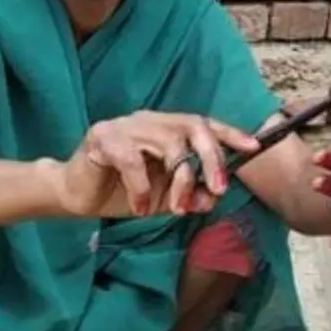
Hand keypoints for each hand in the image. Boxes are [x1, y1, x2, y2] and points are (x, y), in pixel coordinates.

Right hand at [48, 111, 259, 218]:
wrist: (77, 196)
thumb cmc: (123, 192)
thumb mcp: (164, 199)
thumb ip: (190, 196)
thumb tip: (214, 198)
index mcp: (167, 128)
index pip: (204, 124)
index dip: (230, 134)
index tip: (254, 147)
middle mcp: (150, 120)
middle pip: (193, 127)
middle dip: (212, 158)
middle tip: (218, 189)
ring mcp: (127, 125)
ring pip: (168, 144)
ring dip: (179, 181)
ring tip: (175, 209)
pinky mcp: (103, 137)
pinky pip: (132, 159)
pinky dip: (141, 187)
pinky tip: (139, 209)